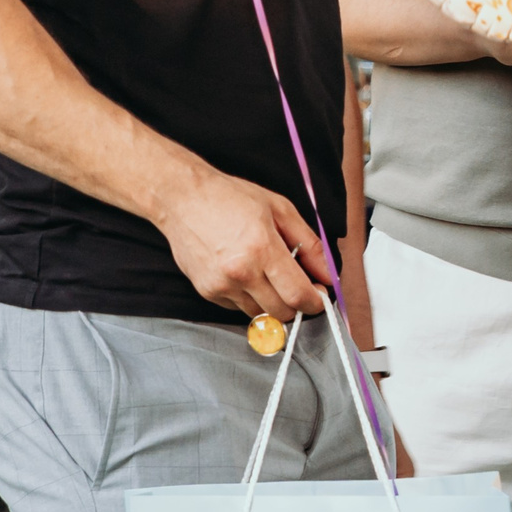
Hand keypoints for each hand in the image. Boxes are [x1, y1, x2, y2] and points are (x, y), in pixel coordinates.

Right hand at [153, 164, 334, 318]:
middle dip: (296, 304)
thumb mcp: (280, 209)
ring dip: (273, 302)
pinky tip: (247, 274)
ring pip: (260, 314)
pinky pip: (239, 308)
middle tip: (299, 285)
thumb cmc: (231, 198)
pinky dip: (250, 298)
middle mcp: (240, 272)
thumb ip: (310, 244)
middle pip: (281, 312)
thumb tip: (328, 274)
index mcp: (262, 248)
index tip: (319, 296)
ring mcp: (221, 285)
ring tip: (269, 274)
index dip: (315, 301)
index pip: (297, 294)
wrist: (183, 198)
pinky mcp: (207, 291)